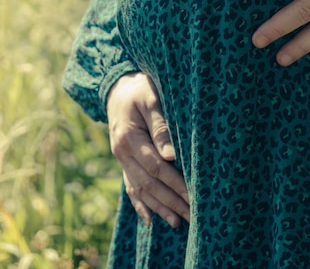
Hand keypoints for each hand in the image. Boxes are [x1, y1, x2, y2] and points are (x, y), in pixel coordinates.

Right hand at [106, 72, 189, 227]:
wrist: (117, 86)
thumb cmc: (139, 88)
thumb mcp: (151, 99)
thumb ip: (160, 126)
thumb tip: (172, 156)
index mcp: (129, 138)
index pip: (155, 167)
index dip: (175, 184)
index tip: (193, 196)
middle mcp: (122, 153)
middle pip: (148, 184)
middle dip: (171, 201)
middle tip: (192, 216)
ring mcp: (120, 158)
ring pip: (139, 189)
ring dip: (159, 207)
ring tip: (177, 222)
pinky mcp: (123, 160)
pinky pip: (130, 186)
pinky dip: (140, 204)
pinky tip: (149, 220)